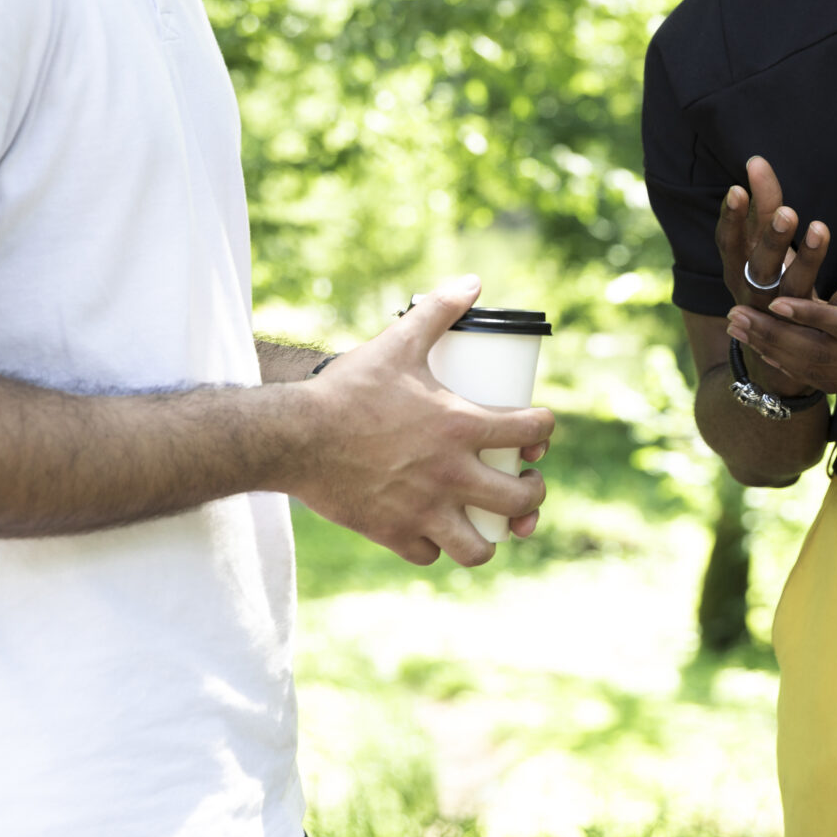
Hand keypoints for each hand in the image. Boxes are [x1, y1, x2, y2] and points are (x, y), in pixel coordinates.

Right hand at [285, 276, 554, 567]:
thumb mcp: (397, 343)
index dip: (543, 429)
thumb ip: (437, 311)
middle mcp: (451, 475)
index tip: (537, 430)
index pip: (531, 431)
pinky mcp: (392, 533)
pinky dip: (437, 545)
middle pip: (521, 500)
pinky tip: (436, 529)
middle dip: (533, 493)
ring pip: (479, 547)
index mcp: (460, 426)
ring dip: (492, 536)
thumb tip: (472, 282)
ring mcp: (423, 510)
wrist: (294, 436)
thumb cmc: (347, 389)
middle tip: (523, 482)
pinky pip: (430, 554)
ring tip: (489, 520)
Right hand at [714, 156, 836, 397]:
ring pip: (797, 291)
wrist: (780, 366)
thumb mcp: (764, 250)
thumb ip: (764, 206)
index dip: (732, 220)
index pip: (730, 246)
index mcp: (740, 276)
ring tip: (821, 227)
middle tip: (787, 212)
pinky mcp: (825, 333)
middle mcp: (760, 299)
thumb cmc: (774, 288)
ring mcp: (792, 319)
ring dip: (808, 260)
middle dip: (771, 241)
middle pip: (760, 270)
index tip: (738, 189)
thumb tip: (756, 160)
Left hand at [728, 211, 836, 422]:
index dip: (810, 317)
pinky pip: (829, 380)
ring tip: (735, 329)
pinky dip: (795, 367)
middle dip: (771, 336)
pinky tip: (770, 353)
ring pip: (816, 370)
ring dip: (773, 350)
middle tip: (730, 315)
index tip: (774, 302)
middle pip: (819, 354)